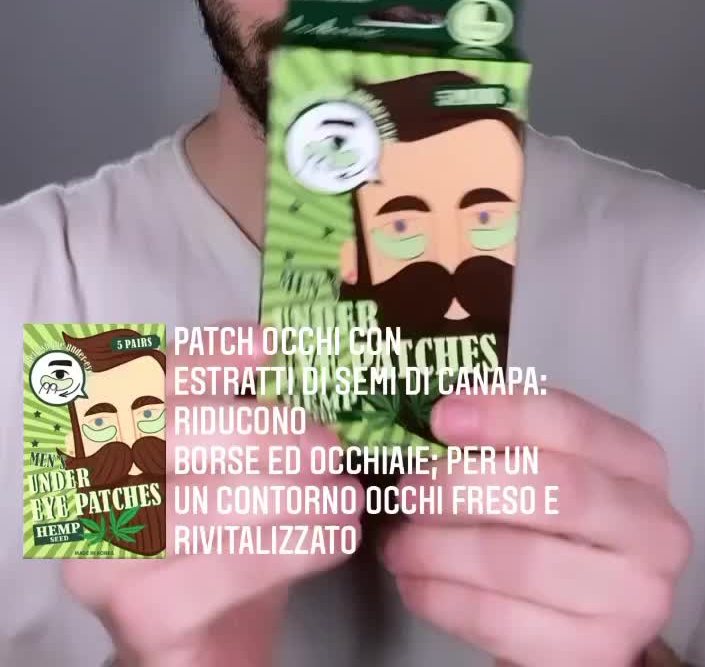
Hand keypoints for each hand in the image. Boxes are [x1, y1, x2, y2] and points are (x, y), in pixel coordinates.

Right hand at [63, 325, 362, 666]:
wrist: (205, 632)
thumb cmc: (218, 526)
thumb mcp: (227, 455)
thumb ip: (238, 404)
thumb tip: (284, 353)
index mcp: (100, 430)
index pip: (144, 377)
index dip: (205, 357)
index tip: (268, 345)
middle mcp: (85, 486)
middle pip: (162, 439)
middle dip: (254, 432)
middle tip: (327, 444)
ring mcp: (102, 553)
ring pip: (193, 509)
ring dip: (286, 498)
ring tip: (345, 496)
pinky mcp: (136, 613)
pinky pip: (217, 575)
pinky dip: (287, 551)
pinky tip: (334, 541)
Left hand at [379, 389, 690, 666]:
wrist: (591, 610)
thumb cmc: (560, 521)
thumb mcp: (552, 464)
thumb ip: (510, 439)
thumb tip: (442, 416)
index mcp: (640, 462)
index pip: (572, 424)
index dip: (503, 416)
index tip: (441, 417)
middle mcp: (652, 528)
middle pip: (551, 492)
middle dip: (464, 487)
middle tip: (408, 489)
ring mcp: (632, 598)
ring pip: (518, 562)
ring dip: (439, 550)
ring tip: (399, 542)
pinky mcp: (596, 653)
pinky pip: (503, 622)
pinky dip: (444, 600)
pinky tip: (415, 583)